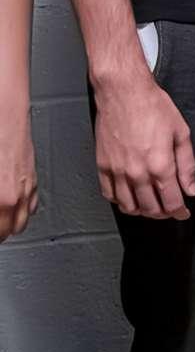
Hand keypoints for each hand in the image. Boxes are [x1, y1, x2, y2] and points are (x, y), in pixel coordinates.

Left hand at [0, 103, 38, 239]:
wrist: (5, 118)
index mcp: (2, 201)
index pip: (0, 232)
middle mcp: (16, 198)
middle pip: (9, 231)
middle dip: (1, 230)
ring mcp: (27, 188)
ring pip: (22, 221)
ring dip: (10, 224)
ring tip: (1, 220)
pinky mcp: (34, 178)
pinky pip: (32, 204)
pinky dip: (23, 209)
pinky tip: (12, 206)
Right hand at [92, 62, 194, 219]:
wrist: (124, 93)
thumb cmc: (154, 108)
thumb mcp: (181, 133)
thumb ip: (187, 165)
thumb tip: (190, 189)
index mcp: (160, 165)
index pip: (170, 202)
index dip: (179, 211)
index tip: (184, 212)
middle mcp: (136, 173)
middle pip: (150, 209)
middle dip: (163, 213)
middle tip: (170, 209)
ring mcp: (116, 171)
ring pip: (128, 206)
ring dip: (142, 211)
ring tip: (152, 205)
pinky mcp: (102, 167)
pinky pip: (110, 195)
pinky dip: (121, 201)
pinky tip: (130, 196)